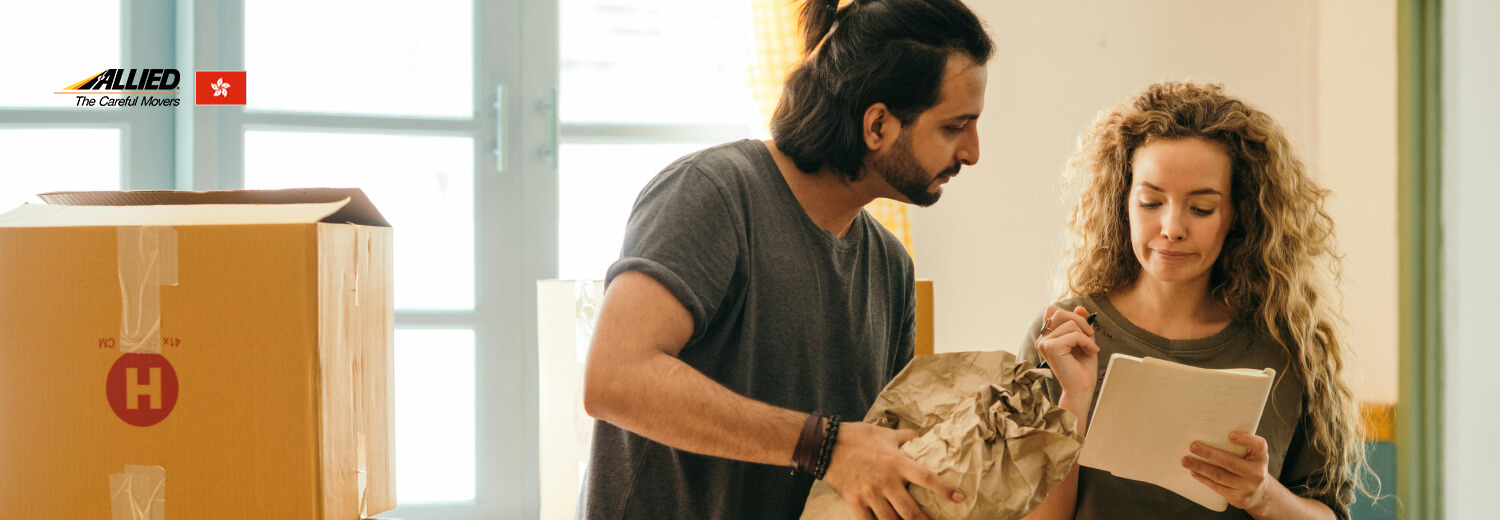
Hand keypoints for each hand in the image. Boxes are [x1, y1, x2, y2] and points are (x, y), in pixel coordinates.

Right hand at [823, 422, 964, 519]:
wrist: (827, 444)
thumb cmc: (858, 436)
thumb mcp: (885, 433)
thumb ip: (906, 437)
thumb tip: (921, 437)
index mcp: (897, 462)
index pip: (926, 478)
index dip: (944, 489)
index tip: (959, 498)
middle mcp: (886, 481)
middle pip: (911, 511)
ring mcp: (870, 494)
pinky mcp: (855, 502)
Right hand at [1034, 305, 1099, 398]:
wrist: (1082, 388)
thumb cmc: (1082, 367)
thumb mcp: (1084, 339)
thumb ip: (1081, 323)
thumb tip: (1080, 307)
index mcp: (1046, 337)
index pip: (1053, 311)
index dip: (1071, 315)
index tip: (1084, 331)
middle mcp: (1042, 339)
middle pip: (1060, 312)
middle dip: (1080, 322)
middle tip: (1090, 336)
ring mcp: (1044, 343)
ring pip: (1070, 323)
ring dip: (1086, 335)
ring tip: (1089, 349)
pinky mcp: (1051, 348)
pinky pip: (1074, 334)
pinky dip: (1086, 342)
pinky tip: (1090, 352)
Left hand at [1182, 431, 1278, 513]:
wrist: (1260, 494)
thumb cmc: (1250, 466)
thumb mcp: (1252, 454)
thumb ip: (1239, 445)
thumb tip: (1209, 432)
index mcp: (1261, 457)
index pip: (1258, 445)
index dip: (1245, 439)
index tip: (1230, 435)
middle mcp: (1257, 473)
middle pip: (1231, 463)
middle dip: (1210, 454)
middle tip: (1193, 446)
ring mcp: (1248, 488)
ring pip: (1220, 476)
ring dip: (1201, 467)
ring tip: (1186, 460)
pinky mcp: (1238, 498)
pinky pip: (1217, 487)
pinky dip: (1203, 479)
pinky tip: (1193, 472)